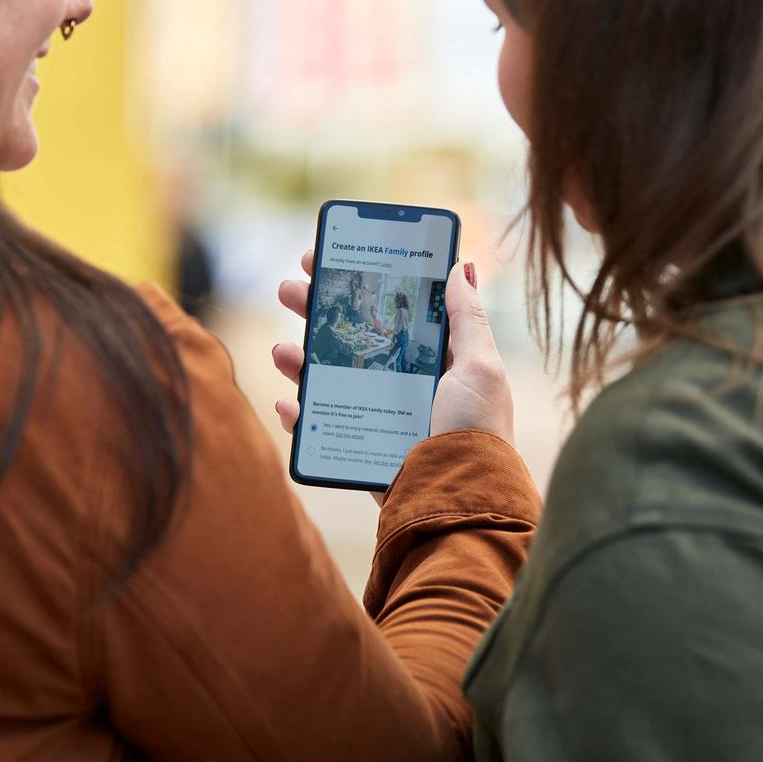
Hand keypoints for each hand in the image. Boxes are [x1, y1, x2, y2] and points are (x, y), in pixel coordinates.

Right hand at [272, 255, 513, 445]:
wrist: (460, 505)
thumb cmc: (477, 431)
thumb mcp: (480, 369)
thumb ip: (467, 320)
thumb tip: (460, 266)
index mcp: (434, 359)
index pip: (392, 309)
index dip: (363, 282)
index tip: (330, 255)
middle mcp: (404, 384)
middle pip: (351, 338)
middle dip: (318, 311)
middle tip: (289, 289)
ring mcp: (378, 417)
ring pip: (328, 379)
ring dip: (299, 359)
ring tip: (282, 349)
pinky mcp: (360, 450)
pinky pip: (321, 428)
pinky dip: (299, 416)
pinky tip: (287, 404)